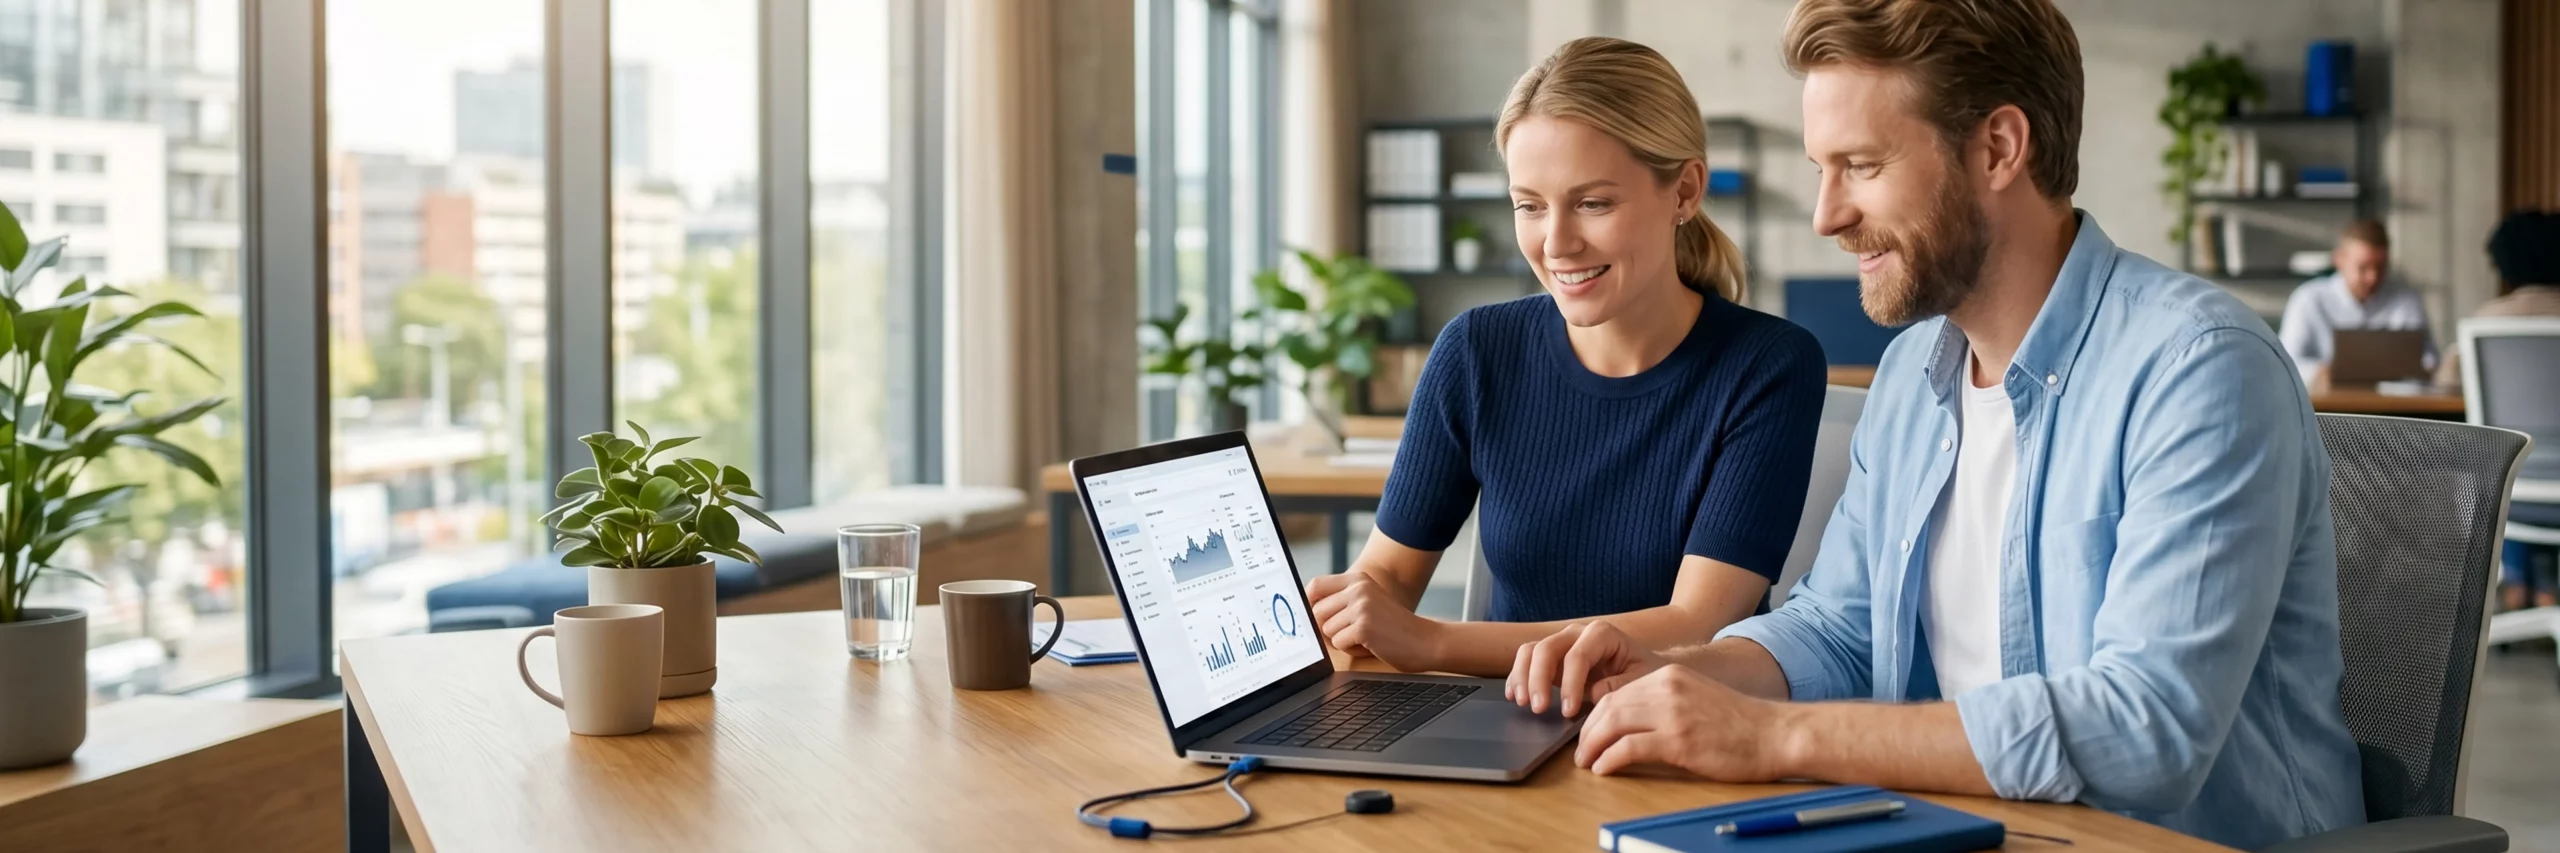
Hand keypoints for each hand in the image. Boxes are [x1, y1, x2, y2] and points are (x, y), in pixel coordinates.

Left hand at [1308, 572, 1442, 670]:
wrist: (1425, 641)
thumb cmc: (1393, 628)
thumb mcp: (1367, 604)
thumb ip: (1341, 603)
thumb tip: (1305, 614)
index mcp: (1358, 579)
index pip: (1316, 585)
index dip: (1308, 604)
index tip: (1311, 618)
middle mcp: (1358, 588)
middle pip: (1317, 612)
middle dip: (1328, 629)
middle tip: (1352, 633)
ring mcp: (1361, 606)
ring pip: (1327, 630)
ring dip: (1342, 641)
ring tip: (1366, 638)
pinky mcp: (1363, 626)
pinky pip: (1338, 644)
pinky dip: (1351, 650)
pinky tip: (1371, 645)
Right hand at [1506, 622, 1664, 716]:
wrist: (1643, 668)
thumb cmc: (1644, 673)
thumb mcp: (1642, 681)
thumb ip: (1619, 685)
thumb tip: (1592, 692)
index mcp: (1601, 634)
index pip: (1577, 655)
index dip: (1569, 683)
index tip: (1569, 711)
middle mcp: (1577, 634)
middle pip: (1547, 648)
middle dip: (1538, 680)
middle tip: (1538, 710)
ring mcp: (1561, 644)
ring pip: (1531, 651)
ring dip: (1522, 677)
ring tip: (1524, 704)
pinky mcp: (1551, 659)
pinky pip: (1526, 660)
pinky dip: (1517, 677)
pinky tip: (1515, 697)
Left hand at [1574, 665, 1791, 779]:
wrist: (1775, 733)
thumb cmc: (1739, 724)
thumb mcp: (1696, 698)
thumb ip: (1664, 704)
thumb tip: (1628, 724)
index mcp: (1669, 676)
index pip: (1617, 692)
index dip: (1596, 716)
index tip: (1588, 734)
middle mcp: (1667, 687)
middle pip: (1609, 706)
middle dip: (1588, 732)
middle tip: (1580, 752)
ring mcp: (1673, 713)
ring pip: (1613, 724)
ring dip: (1592, 746)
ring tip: (1586, 762)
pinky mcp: (1679, 740)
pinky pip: (1629, 748)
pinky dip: (1610, 759)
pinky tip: (1604, 769)